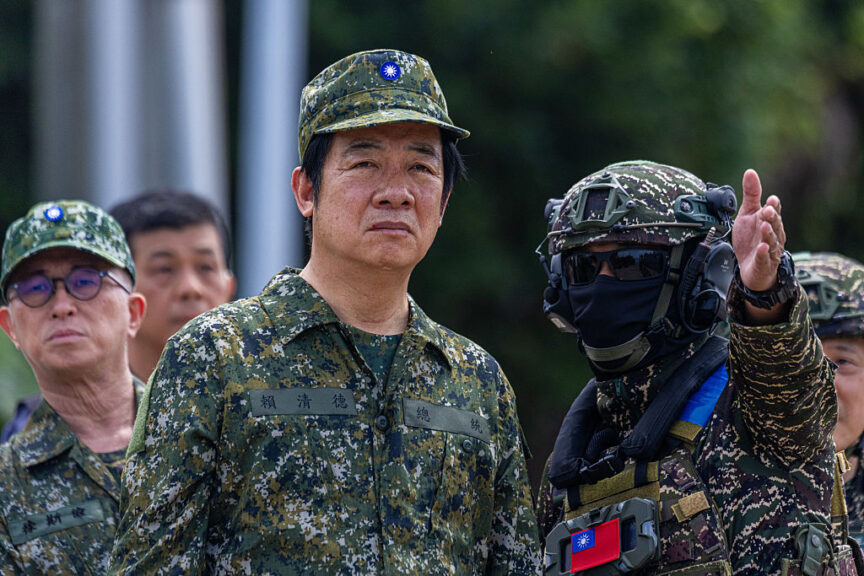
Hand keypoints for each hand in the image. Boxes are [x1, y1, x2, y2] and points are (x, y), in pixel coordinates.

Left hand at [732, 169, 785, 291]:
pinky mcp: (764, 263)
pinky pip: (765, 258)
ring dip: (768, 233)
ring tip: (764, 226)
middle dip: (772, 217)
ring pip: (772, 240)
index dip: (773, 205)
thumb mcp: (748, 214)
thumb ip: (751, 194)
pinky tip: (762, 248)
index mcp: (769, 221)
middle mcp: (773, 234)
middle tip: (767, 210)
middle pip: (775, 224)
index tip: (770, 199)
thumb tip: (750, 172)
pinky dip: (763, 253)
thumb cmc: (751, 239)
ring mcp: (770, 249)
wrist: (750, 267)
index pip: (774, 210)